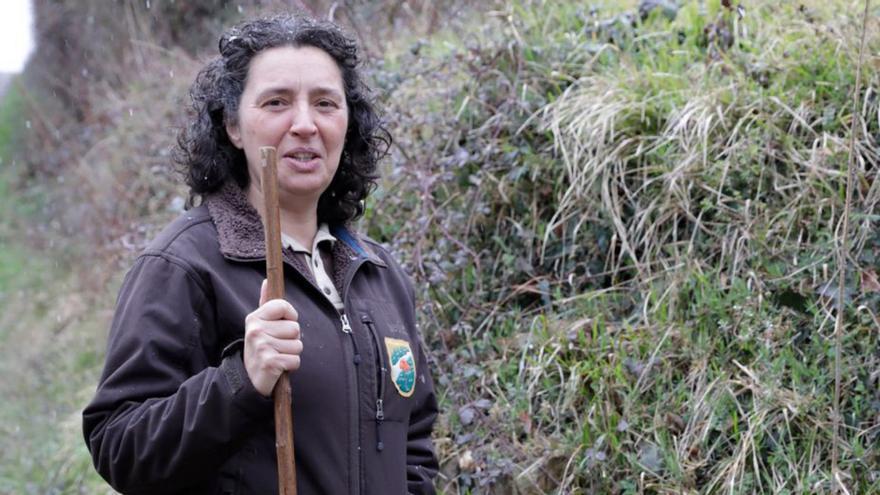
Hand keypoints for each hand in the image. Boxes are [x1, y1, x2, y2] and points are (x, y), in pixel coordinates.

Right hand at [243, 280, 302, 396]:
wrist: (248, 379)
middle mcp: (256, 330)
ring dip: (291, 354)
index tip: (281, 326)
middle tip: (276, 346)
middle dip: (291, 339)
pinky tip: (279, 367)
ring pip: (298, 345)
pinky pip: (296, 360)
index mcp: (254, 318)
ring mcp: (262, 346)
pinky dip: (291, 366)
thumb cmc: (260, 349)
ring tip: (277, 356)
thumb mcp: (259, 324)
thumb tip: (266, 281)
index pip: (284, 306)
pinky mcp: (270, 362)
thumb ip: (265, 303)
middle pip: (295, 328)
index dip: (290, 317)